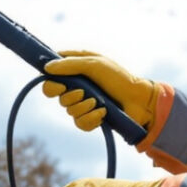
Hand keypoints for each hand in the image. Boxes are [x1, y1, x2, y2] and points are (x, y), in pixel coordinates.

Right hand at [39, 53, 164, 132]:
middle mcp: (77, 85)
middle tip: (82, 92)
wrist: (140, 101)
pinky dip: (90, 118)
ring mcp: (83, 102)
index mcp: (76, 69)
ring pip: (68, 109)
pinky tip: (102, 113)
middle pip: (55, 94)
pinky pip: (79, 123)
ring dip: (83, 106)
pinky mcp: (90, 118)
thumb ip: (70, 65)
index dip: (50, 79)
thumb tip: (47, 68)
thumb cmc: (119, 78)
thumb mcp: (94, 64)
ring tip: (99, 102)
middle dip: (68, 95)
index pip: (51, 73)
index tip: (60, 83)